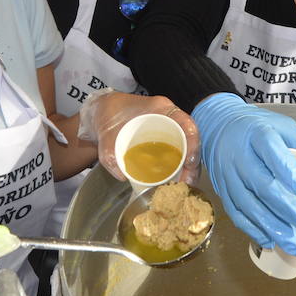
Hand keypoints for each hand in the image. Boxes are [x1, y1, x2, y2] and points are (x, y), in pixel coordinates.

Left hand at [78, 90, 200, 184]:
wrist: (102, 111)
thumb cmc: (108, 113)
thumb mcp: (105, 131)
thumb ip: (109, 151)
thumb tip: (122, 175)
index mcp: (161, 109)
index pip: (187, 123)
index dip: (193, 142)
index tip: (190, 162)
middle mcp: (169, 118)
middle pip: (190, 140)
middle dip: (193, 164)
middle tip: (187, 184)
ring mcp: (167, 130)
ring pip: (186, 149)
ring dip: (187, 169)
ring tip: (181, 187)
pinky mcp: (163, 142)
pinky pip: (176, 154)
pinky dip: (178, 168)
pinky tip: (174, 182)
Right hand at [190, 93, 295, 253]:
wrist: (218, 126)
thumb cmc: (256, 127)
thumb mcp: (283, 126)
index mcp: (258, 133)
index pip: (271, 151)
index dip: (288, 171)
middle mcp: (240, 155)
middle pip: (263, 184)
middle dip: (288, 209)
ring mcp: (228, 174)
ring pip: (249, 205)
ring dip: (273, 227)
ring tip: (295, 244)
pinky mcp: (222, 189)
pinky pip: (236, 213)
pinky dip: (253, 230)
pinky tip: (270, 241)